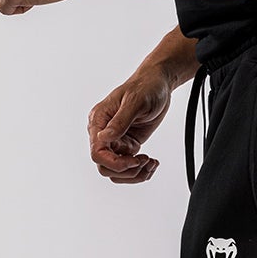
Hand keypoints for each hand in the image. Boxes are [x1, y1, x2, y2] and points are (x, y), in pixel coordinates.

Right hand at [88, 68, 173, 183]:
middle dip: (126, 170)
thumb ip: (120, 121)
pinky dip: (141, 170)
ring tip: (150, 163)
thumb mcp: (134, 102)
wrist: (159, 84)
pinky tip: (152, 162)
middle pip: (105, 167)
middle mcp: (104, 133)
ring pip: (116, 171)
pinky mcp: (129, 145)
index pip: (97, 152)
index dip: (114, 162)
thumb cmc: (146, 87)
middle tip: (144, 160)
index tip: (134, 161)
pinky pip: (129, 167)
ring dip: (134, 174)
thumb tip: (105, 138)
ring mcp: (117, 141)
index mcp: (99, 121)